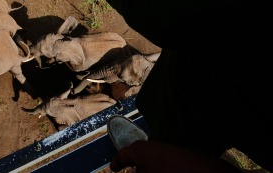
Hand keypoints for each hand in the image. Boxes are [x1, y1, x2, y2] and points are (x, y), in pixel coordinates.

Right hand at [110, 140, 239, 172]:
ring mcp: (166, 149)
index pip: (123, 155)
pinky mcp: (179, 155)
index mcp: (139, 150)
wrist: (203, 172)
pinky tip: (164, 171)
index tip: (113, 168)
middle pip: (137, 156)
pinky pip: (163, 163)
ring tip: (146, 171)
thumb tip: (135, 170)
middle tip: (129, 170)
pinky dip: (159, 169)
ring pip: (151, 160)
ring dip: (148, 168)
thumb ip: (136, 172)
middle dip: (134, 166)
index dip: (117, 162)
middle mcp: (151, 146)